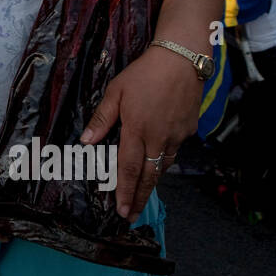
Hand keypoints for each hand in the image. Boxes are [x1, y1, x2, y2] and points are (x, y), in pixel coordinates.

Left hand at [82, 45, 201, 222]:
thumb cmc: (144, 73)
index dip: (125, 192)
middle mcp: (159, 138)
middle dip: (140, 198)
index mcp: (137, 130)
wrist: (182, 59)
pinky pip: (174, 151)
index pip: (129, 169)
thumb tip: (86, 141)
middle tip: (132, 215)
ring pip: (163, 166)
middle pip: (149, 176)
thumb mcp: (116, 92)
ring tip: (142, 195)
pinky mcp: (189, 130)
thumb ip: (102, 118)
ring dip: (152, 182)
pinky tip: (157, 164)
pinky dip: (164, 161)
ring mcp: (176, 135)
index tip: (122, 210)